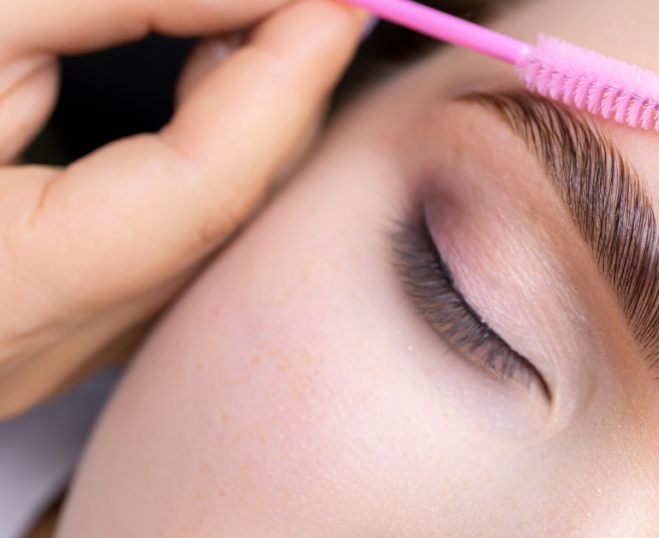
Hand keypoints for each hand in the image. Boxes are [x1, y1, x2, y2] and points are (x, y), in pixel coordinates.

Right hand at [0, 0, 366, 417]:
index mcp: (12, 286)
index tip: (337, 1)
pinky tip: (198, 83)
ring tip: (258, 23)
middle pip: (229, 208)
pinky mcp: (57, 316)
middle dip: (282, 92)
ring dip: (248, 117)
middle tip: (307, 3)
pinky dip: (204, 152)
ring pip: (211, 224)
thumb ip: (112, 6)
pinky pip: (172, 234)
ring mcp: (58, 338)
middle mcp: (48, 338)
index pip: (210, 182)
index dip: (286, 79)